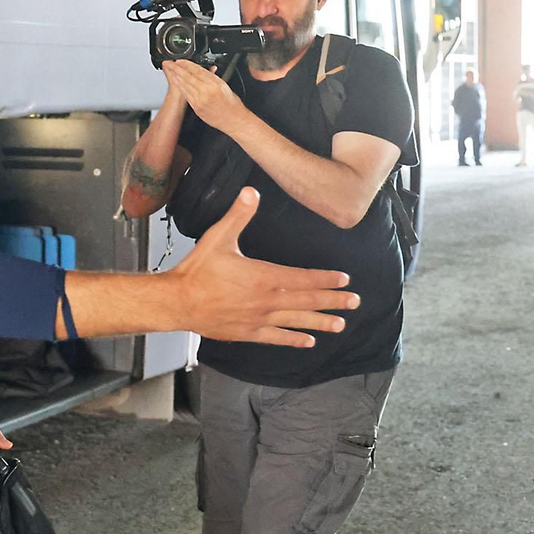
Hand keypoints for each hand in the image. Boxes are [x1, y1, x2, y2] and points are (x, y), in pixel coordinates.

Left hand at [164, 60, 245, 133]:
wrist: (233, 120)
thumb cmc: (232, 104)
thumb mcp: (225, 85)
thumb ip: (213, 77)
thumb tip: (206, 70)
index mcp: (215, 84)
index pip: (198, 71)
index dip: (187, 65)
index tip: (180, 60)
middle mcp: (207, 92)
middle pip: (188, 77)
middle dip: (177, 69)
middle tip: (169, 63)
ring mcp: (200, 100)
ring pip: (185, 86)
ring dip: (176, 77)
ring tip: (170, 70)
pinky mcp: (196, 108)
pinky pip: (186, 95)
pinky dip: (180, 87)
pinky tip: (176, 82)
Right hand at [167, 187, 359, 346]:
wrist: (178, 301)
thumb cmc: (197, 270)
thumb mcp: (217, 238)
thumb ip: (238, 216)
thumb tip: (251, 192)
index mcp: (263, 277)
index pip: (302, 278)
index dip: (325, 279)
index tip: (344, 279)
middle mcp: (266, 300)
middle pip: (306, 300)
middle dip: (333, 300)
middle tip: (354, 302)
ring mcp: (258, 318)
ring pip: (296, 320)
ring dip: (321, 321)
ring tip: (341, 324)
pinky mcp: (248, 332)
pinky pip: (277, 337)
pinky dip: (294, 339)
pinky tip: (309, 340)